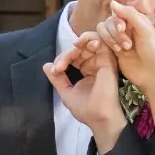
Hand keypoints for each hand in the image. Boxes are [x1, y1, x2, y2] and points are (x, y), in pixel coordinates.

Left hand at [43, 29, 124, 143]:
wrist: (98, 117)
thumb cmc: (85, 109)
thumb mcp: (66, 92)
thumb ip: (57, 79)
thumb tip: (46, 65)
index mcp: (87, 71)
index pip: (74, 57)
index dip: (63, 59)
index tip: (55, 71)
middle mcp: (95, 64)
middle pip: (80, 49)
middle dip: (67, 53)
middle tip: (59, 66)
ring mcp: (102, 61)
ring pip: (88, 42)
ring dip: (76, 45)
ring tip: (69, 55)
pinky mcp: (108, 59)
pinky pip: (100, 41)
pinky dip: (88, 38)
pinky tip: (78, 46)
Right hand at [98, 0, 154, 100]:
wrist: (152, 74)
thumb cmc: (153, 50)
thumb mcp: (145, 29)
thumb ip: (130, 14)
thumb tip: (112, 2)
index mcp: (134, 20)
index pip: (117, 12)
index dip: (117, 20)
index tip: (123, 28)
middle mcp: (125, 28)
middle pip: (108, 22)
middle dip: (115, 33)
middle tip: (128, 45)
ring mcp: (117, 39)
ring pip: (102, 31)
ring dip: (111, 39)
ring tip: (123, 50)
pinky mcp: (111, 50)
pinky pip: (100, 41)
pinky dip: (105, 44)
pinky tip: (116, 52)